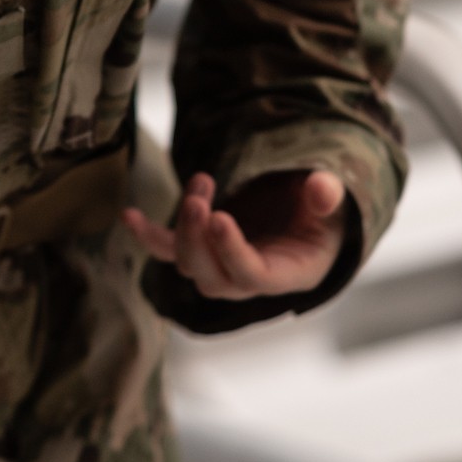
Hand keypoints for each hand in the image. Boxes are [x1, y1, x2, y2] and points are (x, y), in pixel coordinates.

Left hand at [124, 167, 346, 301]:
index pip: (253, 276)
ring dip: (184, 225)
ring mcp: (221, 266)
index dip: (232, 253)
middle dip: (197, 241)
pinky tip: (129, 215)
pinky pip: (167, 250)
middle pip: (212, 278)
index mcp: (289, 273)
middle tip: (198, 200)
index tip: (219, 219)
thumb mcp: (333, 201)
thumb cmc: (324, 210)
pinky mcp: (202, 248)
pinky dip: (148, 235)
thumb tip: (322, 189)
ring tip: (203, 181)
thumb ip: (328, 195)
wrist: (305, 211)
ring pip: (188, 264)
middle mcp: (250, 279)